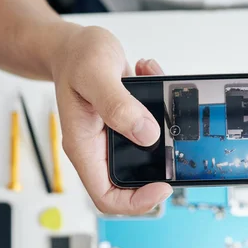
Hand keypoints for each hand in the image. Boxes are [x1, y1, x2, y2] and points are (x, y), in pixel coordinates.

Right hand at [51, 26, 171, 213]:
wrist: (71, 45)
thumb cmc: (74, 58)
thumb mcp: (94, 75)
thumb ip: (118, 105)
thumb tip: (147, 134)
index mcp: (84, 147)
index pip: (107, 196)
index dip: (137, 202)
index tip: (162, 186)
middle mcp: (98, 147)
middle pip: (130, 182)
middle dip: (159, 165)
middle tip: (176, 141)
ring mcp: (113, 137)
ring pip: (146, 154)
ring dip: (163, 129)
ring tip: (163, 95)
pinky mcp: (126, 123)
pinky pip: (150, 129)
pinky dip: (160, 105)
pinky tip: (151, 76)